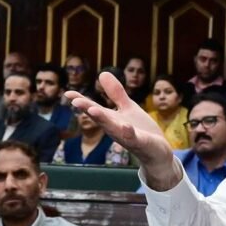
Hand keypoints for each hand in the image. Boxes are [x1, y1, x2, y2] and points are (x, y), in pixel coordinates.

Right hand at [65, 72, 178, 189]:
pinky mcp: (140, 143)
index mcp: (111, 119)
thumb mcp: (128, 107)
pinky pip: (133, 138)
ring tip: (92, 110)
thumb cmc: (140, 129)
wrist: (157, 152)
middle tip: (75, 101)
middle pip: (100, 118)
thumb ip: (116, 93)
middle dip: (88, 109)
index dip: (81, 101)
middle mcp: (115, 128)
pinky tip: (126, 126)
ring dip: (103, 120)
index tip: (67, 93)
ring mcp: (127, 137)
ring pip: (113, 128)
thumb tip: (102, 73)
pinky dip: (128, 133)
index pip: (94, 108)